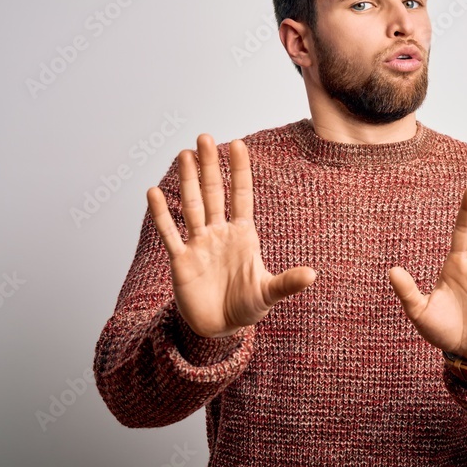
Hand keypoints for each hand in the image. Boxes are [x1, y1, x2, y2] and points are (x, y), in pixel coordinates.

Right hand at [146, 134, 316, 337]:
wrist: (220, 329)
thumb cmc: (246, 307)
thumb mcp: (268, 294)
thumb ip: (287, 283)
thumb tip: (312, 275)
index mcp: (243, 235)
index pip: (241, 195)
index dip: (239, 170)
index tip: (237, 143)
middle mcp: (219, 233)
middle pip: (213, 193)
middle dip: (209, 166)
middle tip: (205, 137)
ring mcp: (199, 245)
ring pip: (192, 206)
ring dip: (187, 181)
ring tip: (184, 154)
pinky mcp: (181, 261)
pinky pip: (169, 233)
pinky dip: (161, 214)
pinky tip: (154, 193)